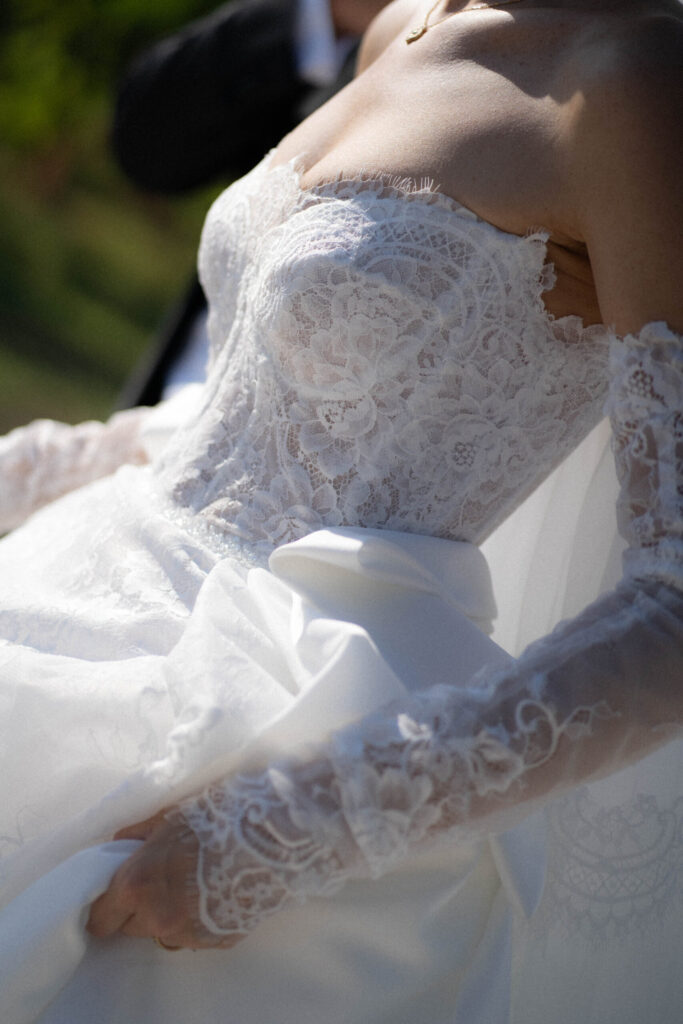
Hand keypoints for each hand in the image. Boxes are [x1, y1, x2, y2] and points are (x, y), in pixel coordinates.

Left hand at [86, 809, 244, 949]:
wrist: (271, 833)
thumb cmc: (215, 816)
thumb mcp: (170, 814)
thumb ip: (138, 834)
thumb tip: (120, 844)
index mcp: (137, 886)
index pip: (101, 918)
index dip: (107, 904)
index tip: (115, 894)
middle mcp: (157, 918)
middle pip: (131, 927)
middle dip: (139, 908)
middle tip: (160, 880)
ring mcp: (188, 935)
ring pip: (165, 932)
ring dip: (171, 914)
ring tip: (196, 883)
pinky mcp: (217, 941)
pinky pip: (196, 934)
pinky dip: (200, 918)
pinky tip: (218, 891)